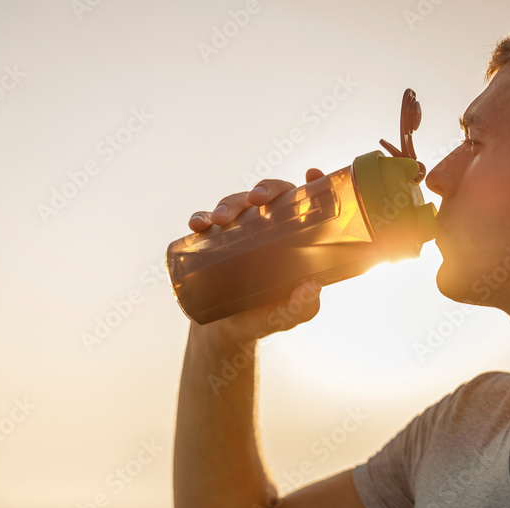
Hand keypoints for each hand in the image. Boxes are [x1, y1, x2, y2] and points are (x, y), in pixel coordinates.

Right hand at [187, 169, 326, 340]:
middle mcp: (265, 228)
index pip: (303, 204)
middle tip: (257, 200)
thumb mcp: (286, 316)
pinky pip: (205, 221)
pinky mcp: (211, 242)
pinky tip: (198, 224)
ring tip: (220, 220)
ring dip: (228, 205)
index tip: (312, 173)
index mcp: (291, 237)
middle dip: (263, 189)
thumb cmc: (264, 318)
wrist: (225, 333)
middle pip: (268, 196)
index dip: (311, 184)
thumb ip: (300, 307)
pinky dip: (200, 217)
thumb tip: (312, 287)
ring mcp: (237, 232)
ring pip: (235, 203)